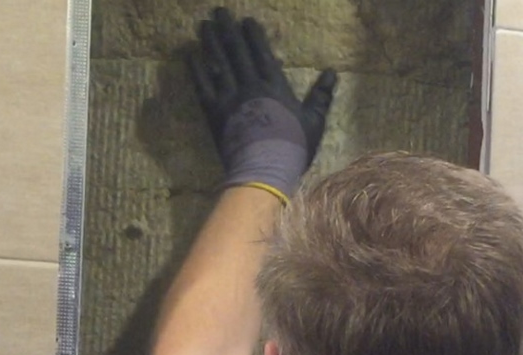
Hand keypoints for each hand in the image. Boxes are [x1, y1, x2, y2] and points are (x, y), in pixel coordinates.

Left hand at [188, 7, 336, 200]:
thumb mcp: (314, 123)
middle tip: (219, 11)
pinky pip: (203, 86)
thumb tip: (332, 73)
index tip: (245, 20)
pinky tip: (190, 55)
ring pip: (218, 63)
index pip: (261, 52)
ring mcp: (230, 99)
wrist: (265, 171)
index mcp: (275, 86)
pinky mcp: (214, 114)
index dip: (253, 34)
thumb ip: (321, 96)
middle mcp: (250, 85)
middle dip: (228, 29)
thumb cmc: (293, 149)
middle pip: (237, 51)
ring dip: (210, 42)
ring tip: (204, 24)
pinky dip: (196, 70)